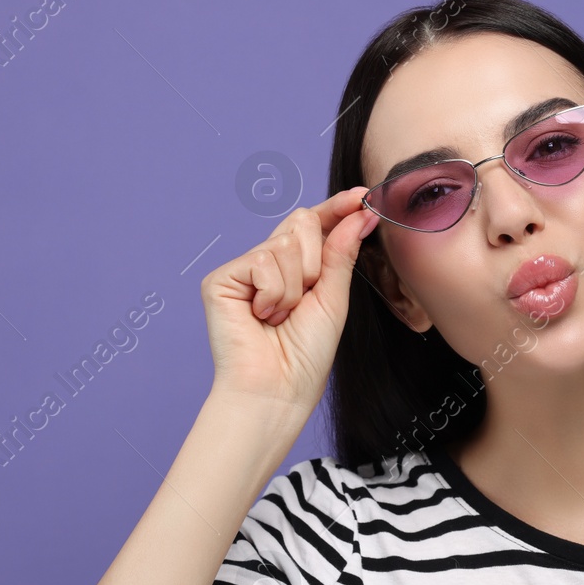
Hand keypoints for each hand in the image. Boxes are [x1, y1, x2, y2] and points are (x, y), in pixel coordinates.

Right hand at [200, 187, 378, 411]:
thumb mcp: (334, 298)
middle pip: (300, 221)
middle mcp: (268, 263)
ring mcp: (243, 269)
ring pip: (283, 244)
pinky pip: (261, 261)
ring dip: (294, 287)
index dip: (337, 208)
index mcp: (296, 268)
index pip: (316, 224)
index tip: (362, 196)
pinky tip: (261, 316)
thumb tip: (360, 213)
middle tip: (306, 297)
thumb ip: (342, 253)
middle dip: (315, 260)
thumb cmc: (306, 353)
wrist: (278, 387)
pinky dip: (273, 293)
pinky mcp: (221, 279)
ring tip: (281, 316)